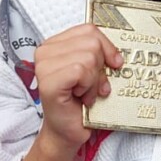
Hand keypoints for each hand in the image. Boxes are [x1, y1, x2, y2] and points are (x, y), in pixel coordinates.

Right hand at [34, 23, 122, 153]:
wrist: (69, 131)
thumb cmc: (80, 103)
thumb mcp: (93, 71)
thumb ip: (98, 54)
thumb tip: (116, 53)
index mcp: (55, 44)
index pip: (89, 29)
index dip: (107, 48)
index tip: (111, 65)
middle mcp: (45, 51)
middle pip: (92, 42)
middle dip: (100, 67)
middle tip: (91, 86)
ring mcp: (44, 65)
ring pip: (88, 57)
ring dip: (94, 81)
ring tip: (85, 93)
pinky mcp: (48, 81)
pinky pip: (81, 71)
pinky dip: (88, 87)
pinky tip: (81, 97)